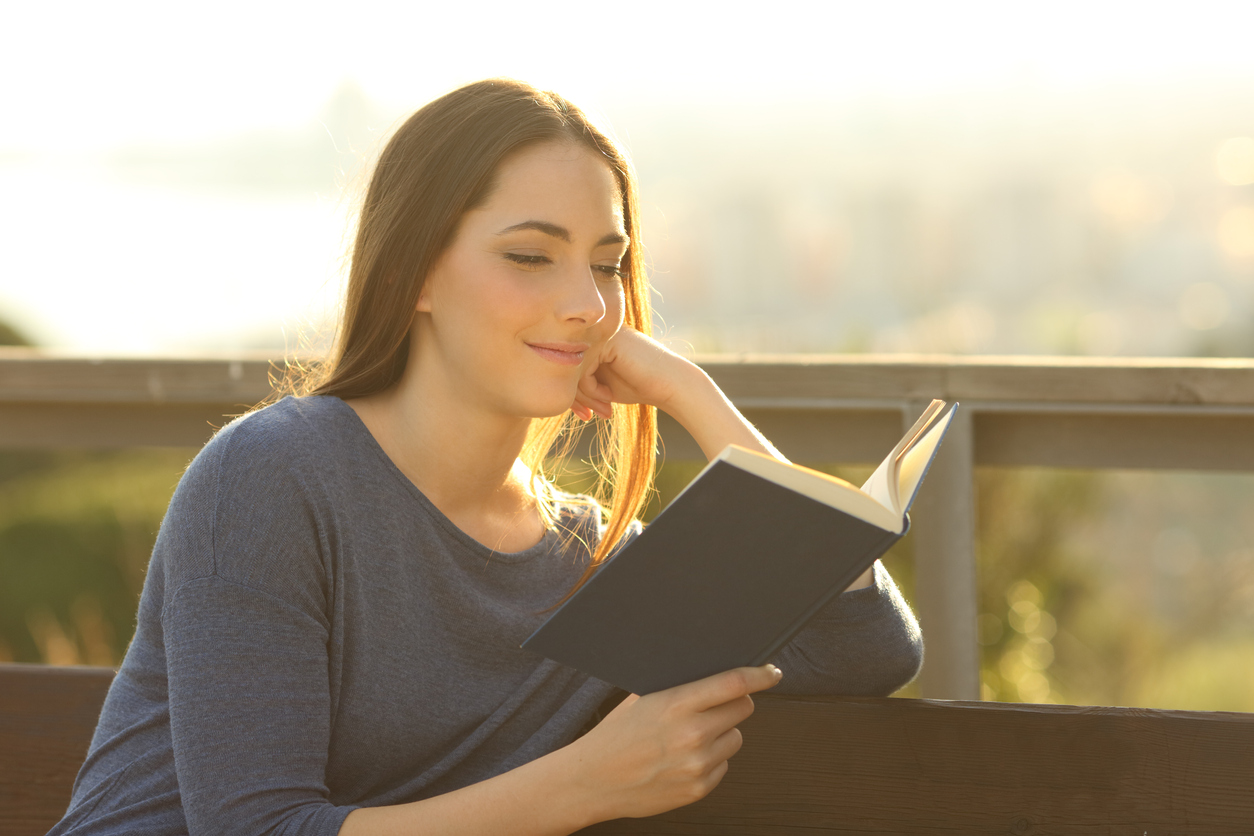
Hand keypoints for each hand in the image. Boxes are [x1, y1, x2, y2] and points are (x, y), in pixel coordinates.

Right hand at [563, 664, 782, 820]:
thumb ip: (678, 688)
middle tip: (716, 704)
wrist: (593, 781)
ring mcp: (697, 765)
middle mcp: (692, 734)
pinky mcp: (699, 789)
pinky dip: (712, 759)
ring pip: (736, 737)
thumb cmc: (616, 734)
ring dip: (722, 732)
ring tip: (690, 736)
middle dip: (735, 702)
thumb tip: (713, 671)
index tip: (773, 672)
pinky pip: (724, 764)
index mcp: (676, 705)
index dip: (760, 675)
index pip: (734, 683)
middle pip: (743, 708)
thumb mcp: (641, 699)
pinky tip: (684, 758)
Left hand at [571, 329, 696, 420]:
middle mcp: (592, 332)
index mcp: (590, 339)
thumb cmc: (636, 385)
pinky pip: (582, 368)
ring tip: (601, 408)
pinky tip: (607, 396)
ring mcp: (598, 333)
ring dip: (584, 396)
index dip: (571, 394)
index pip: (566, 365)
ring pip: (570, 368)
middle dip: (575, 397)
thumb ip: (576, 383)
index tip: (583, 414)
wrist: (668, 384)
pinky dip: (591, 388)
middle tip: (588, 415)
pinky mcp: (605, 340)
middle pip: (564, 366)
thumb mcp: (599, 386)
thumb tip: (547, 392)